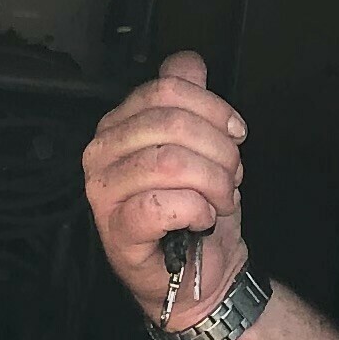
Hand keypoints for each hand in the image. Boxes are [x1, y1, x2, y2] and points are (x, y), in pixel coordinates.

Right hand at [81, 51, 251, 327]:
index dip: (212, 108)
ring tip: (221, 199)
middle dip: (219, 149)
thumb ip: (189, 101)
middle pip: (171, 124)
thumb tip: (188, 63)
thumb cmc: (195, 210)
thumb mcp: (200, 146)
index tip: (237, 133)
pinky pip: (162, 204)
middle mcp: (101, 152)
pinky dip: (196, 210)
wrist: (199, 275)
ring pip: (169, 162)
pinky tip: (202, 219)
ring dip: (213, 182)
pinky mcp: (117, 229)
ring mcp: (103, 192)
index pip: (166, 90)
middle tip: (233, 176)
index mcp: (119, 125)